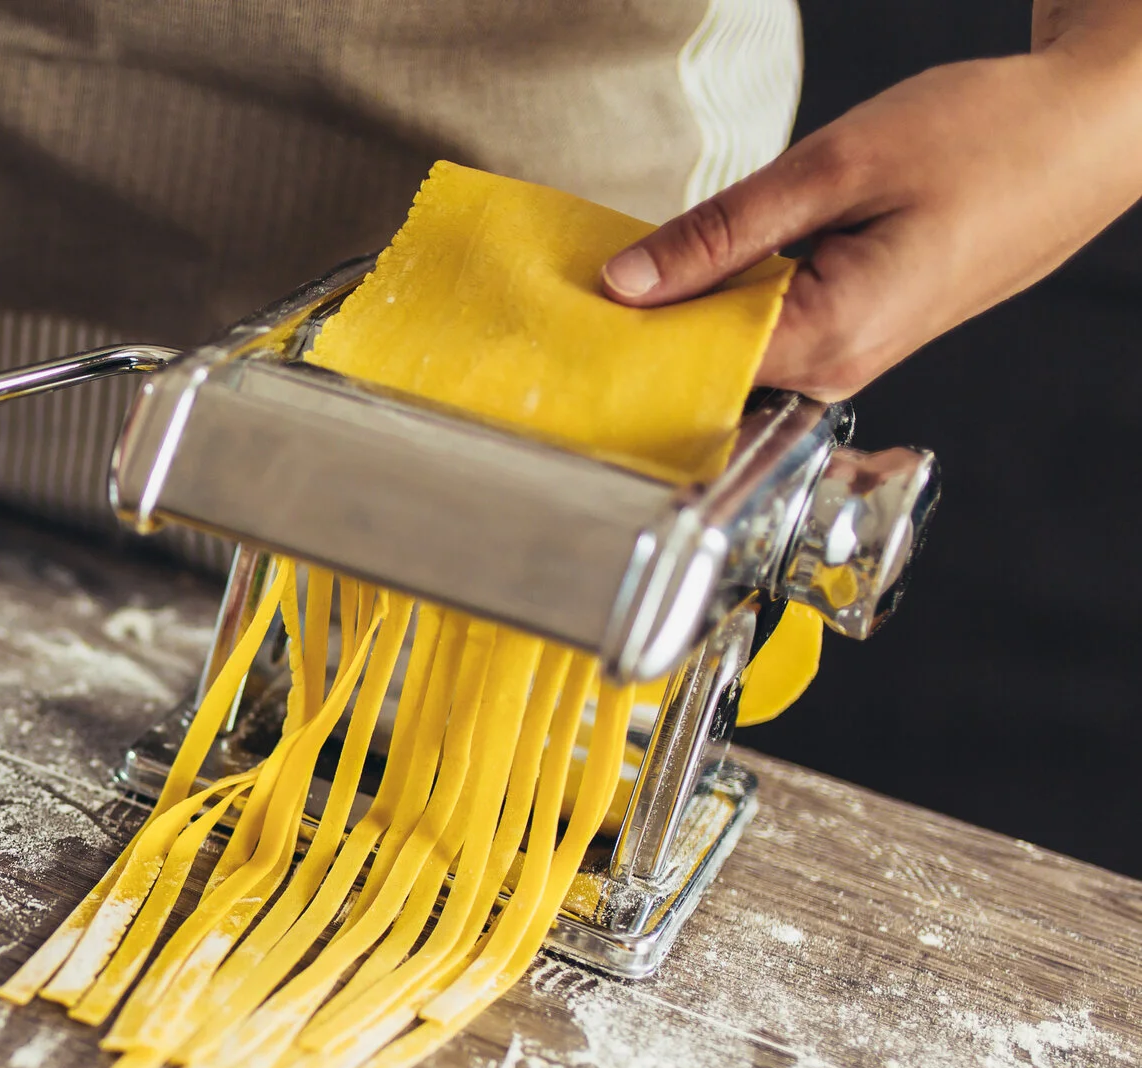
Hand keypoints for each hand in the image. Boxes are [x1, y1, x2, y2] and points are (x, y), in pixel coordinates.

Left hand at [600, 34, 1141, 399]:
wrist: (1092, 127)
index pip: (692, 373)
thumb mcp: (836, 166)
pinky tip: (687, 269)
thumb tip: (625, 283)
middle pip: (707, 370)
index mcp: (836, 336)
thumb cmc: (991, 137)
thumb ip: (722, 230)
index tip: (547, 333)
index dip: (616, 352)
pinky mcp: (861, 327)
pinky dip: (726, 299)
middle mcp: (841, 366)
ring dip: (681, 314)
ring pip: (736, 348)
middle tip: (560, 297)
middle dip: (638, 337)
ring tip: (612, 278)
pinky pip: (771, 327)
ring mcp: (854, 354)